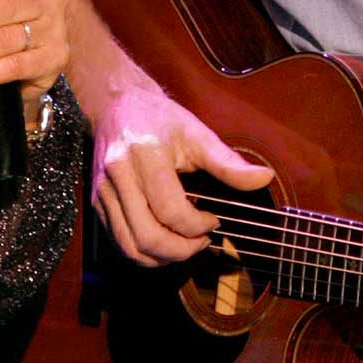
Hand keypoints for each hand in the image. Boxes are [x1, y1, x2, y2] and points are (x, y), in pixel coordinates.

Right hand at [88, 85, 273, 265]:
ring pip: (130, 246)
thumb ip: (229, 162)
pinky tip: (164, 242)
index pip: (170, 210)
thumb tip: (265, 179)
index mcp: (146, 155)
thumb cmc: (160, 119)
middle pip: (147, 236)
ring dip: (161, 258)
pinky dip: (143, 253)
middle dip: (181, 250)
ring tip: (184, 247)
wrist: (115, 104)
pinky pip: (118, 241)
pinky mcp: (97, 203)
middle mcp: (119, 176)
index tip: (214, 220)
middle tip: (202, 242)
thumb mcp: (197, 133)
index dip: (196, 226)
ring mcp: (103, 192)